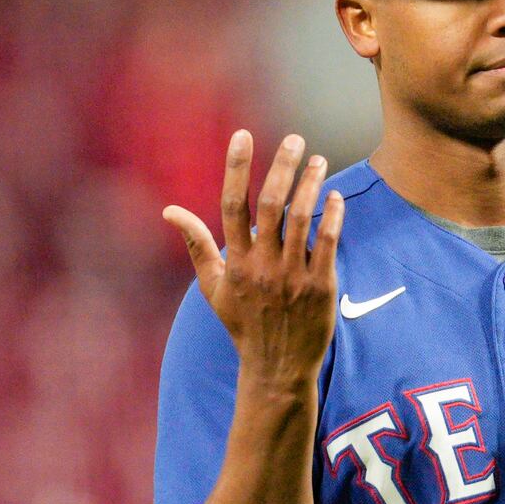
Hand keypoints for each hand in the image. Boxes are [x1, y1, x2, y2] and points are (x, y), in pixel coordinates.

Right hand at [162, 130, 344, 388]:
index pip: (231, 205)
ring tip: (319, 161)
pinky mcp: (320, 287)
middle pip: (270, 205)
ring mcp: (292, 276)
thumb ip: (197, 245)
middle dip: (282, 167)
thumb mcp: (213, 287)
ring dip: (311, 184)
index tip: (243, 135)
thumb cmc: (243, 323)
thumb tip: (169, 211)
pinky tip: (335, 197)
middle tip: (296, 140)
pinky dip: (333, 216)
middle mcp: (261, 266)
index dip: (236, 167)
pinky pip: (328, 243)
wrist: (276, 368)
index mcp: (234, 262)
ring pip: (302, 219)